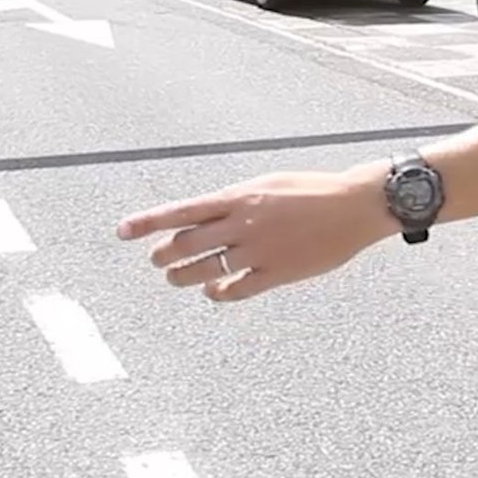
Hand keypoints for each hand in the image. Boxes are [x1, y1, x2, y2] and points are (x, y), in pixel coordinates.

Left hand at [116, 166, 393, 302]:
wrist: (355, 205)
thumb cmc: (314, 190)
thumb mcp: (268, 184)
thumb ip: (236, 200)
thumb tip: (207, 213)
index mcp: (239, 197)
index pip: (180, 210)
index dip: (148, 222)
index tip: (122, 231)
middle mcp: (243, 223)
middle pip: (186, 244)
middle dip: (164, 255)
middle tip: (158, 260)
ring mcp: (259, 251)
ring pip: (205, 270)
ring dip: (184, 277)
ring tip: (177, 278)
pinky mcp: (277, 273)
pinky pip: (236, 290)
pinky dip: (219, 293)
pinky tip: (214, 292)